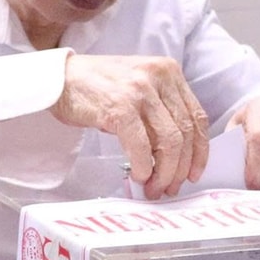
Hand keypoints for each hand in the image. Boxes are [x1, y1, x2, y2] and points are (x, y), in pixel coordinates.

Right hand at [50, 55, 209, 198]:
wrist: (59, 78)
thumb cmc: (97, 87)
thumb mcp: (139, 87)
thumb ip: (160, 110)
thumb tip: (176, 155)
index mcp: (169, 71)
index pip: (197, 116)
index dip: (199, 151)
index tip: (194, 172)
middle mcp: (159, 77)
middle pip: (185, 132)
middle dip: (180, 168)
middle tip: (170, 187)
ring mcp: (140, 90)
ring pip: (169, 142)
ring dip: (163, 172)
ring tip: (153, 187)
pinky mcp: (120, 106)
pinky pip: (141, 146)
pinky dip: (142, 167)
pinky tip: (138, 176)